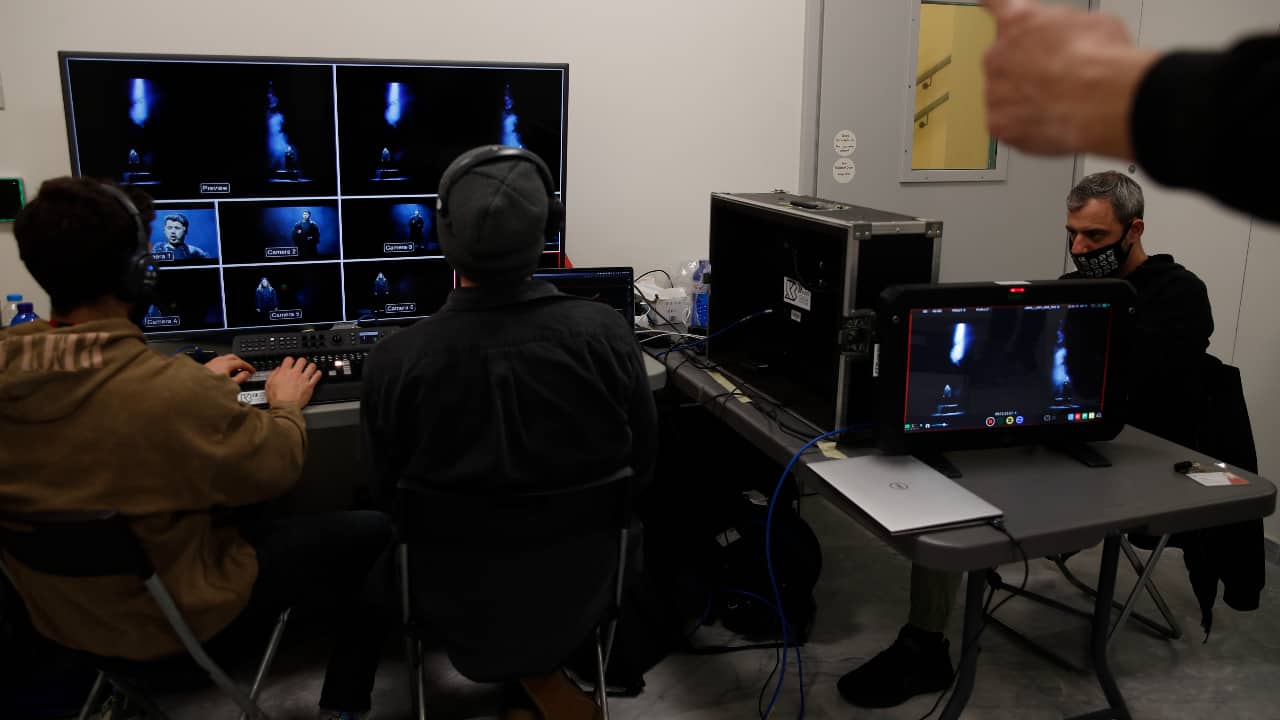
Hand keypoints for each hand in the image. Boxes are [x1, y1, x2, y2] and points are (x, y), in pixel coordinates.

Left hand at [204, 354, 254, 384]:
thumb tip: (246, 374)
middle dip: (240, 361)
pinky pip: (218, 361)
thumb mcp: (231, 385)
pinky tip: (223, 371)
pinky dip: (224, 364)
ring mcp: (211, 363)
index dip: (248, 366)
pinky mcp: (206, 366)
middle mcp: (218, 361)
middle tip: (245, 367)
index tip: (252, 371)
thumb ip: (241, 378)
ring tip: (235, 369)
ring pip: (224, 358)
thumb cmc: (212, 388)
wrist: (196, 389)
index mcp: (226, 364)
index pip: (240, 362)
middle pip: (233, 357)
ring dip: (232, 362)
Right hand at [265, 356, 320, 408]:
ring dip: (311, 366)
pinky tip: (316, 374)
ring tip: (310, 368)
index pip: (289, 359)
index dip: (290, 360)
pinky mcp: (310, 385)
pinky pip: (317, 376)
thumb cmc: (277, 398)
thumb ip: (273, 374)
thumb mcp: (269, 384)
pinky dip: (318, 373)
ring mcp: (303, 379)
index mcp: (284, 372)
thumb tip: (277, 370)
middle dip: (301, 361)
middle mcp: (295, 374)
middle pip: (302, 360)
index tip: (291, 362)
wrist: (285, 407)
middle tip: (301, 364)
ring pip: (311, 366)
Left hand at [982, 0, 1158, 158]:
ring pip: (1005, 95)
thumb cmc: (1101, 60)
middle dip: (1025, 69)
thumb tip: (1064, 34)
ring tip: (1058, 102)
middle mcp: (997, 55)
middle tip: (1056, 78)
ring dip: (1024, 99)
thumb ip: (1061, 28)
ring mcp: (994, 92)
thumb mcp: (1089, 23)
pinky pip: (1007, 124)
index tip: (986, 6)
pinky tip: (1050, 120)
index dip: (992, 6)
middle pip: (1003, 61)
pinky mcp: (998, 124)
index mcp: (1018, 21)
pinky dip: (1024, 126)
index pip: (995, 6)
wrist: (1102, 102)